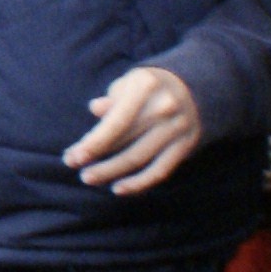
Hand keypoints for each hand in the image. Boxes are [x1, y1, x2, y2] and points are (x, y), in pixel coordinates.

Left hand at [67, 67, 203, 195]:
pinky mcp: (186, 145)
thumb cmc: (149, 87)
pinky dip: (139, 183)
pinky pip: (160, 170)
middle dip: (96, 157)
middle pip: (125, 140)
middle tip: (73, 166)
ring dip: (111, 172)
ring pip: (139, 159)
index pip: (117, 121)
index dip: (94, 142)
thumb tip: (95, 109)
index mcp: (146, 87)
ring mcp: (177, 128)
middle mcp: (165, 108)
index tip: (73, 156)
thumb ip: (112, 99)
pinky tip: (119, 189)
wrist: (197, 87)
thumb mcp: (130, 83)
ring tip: (89, 178)